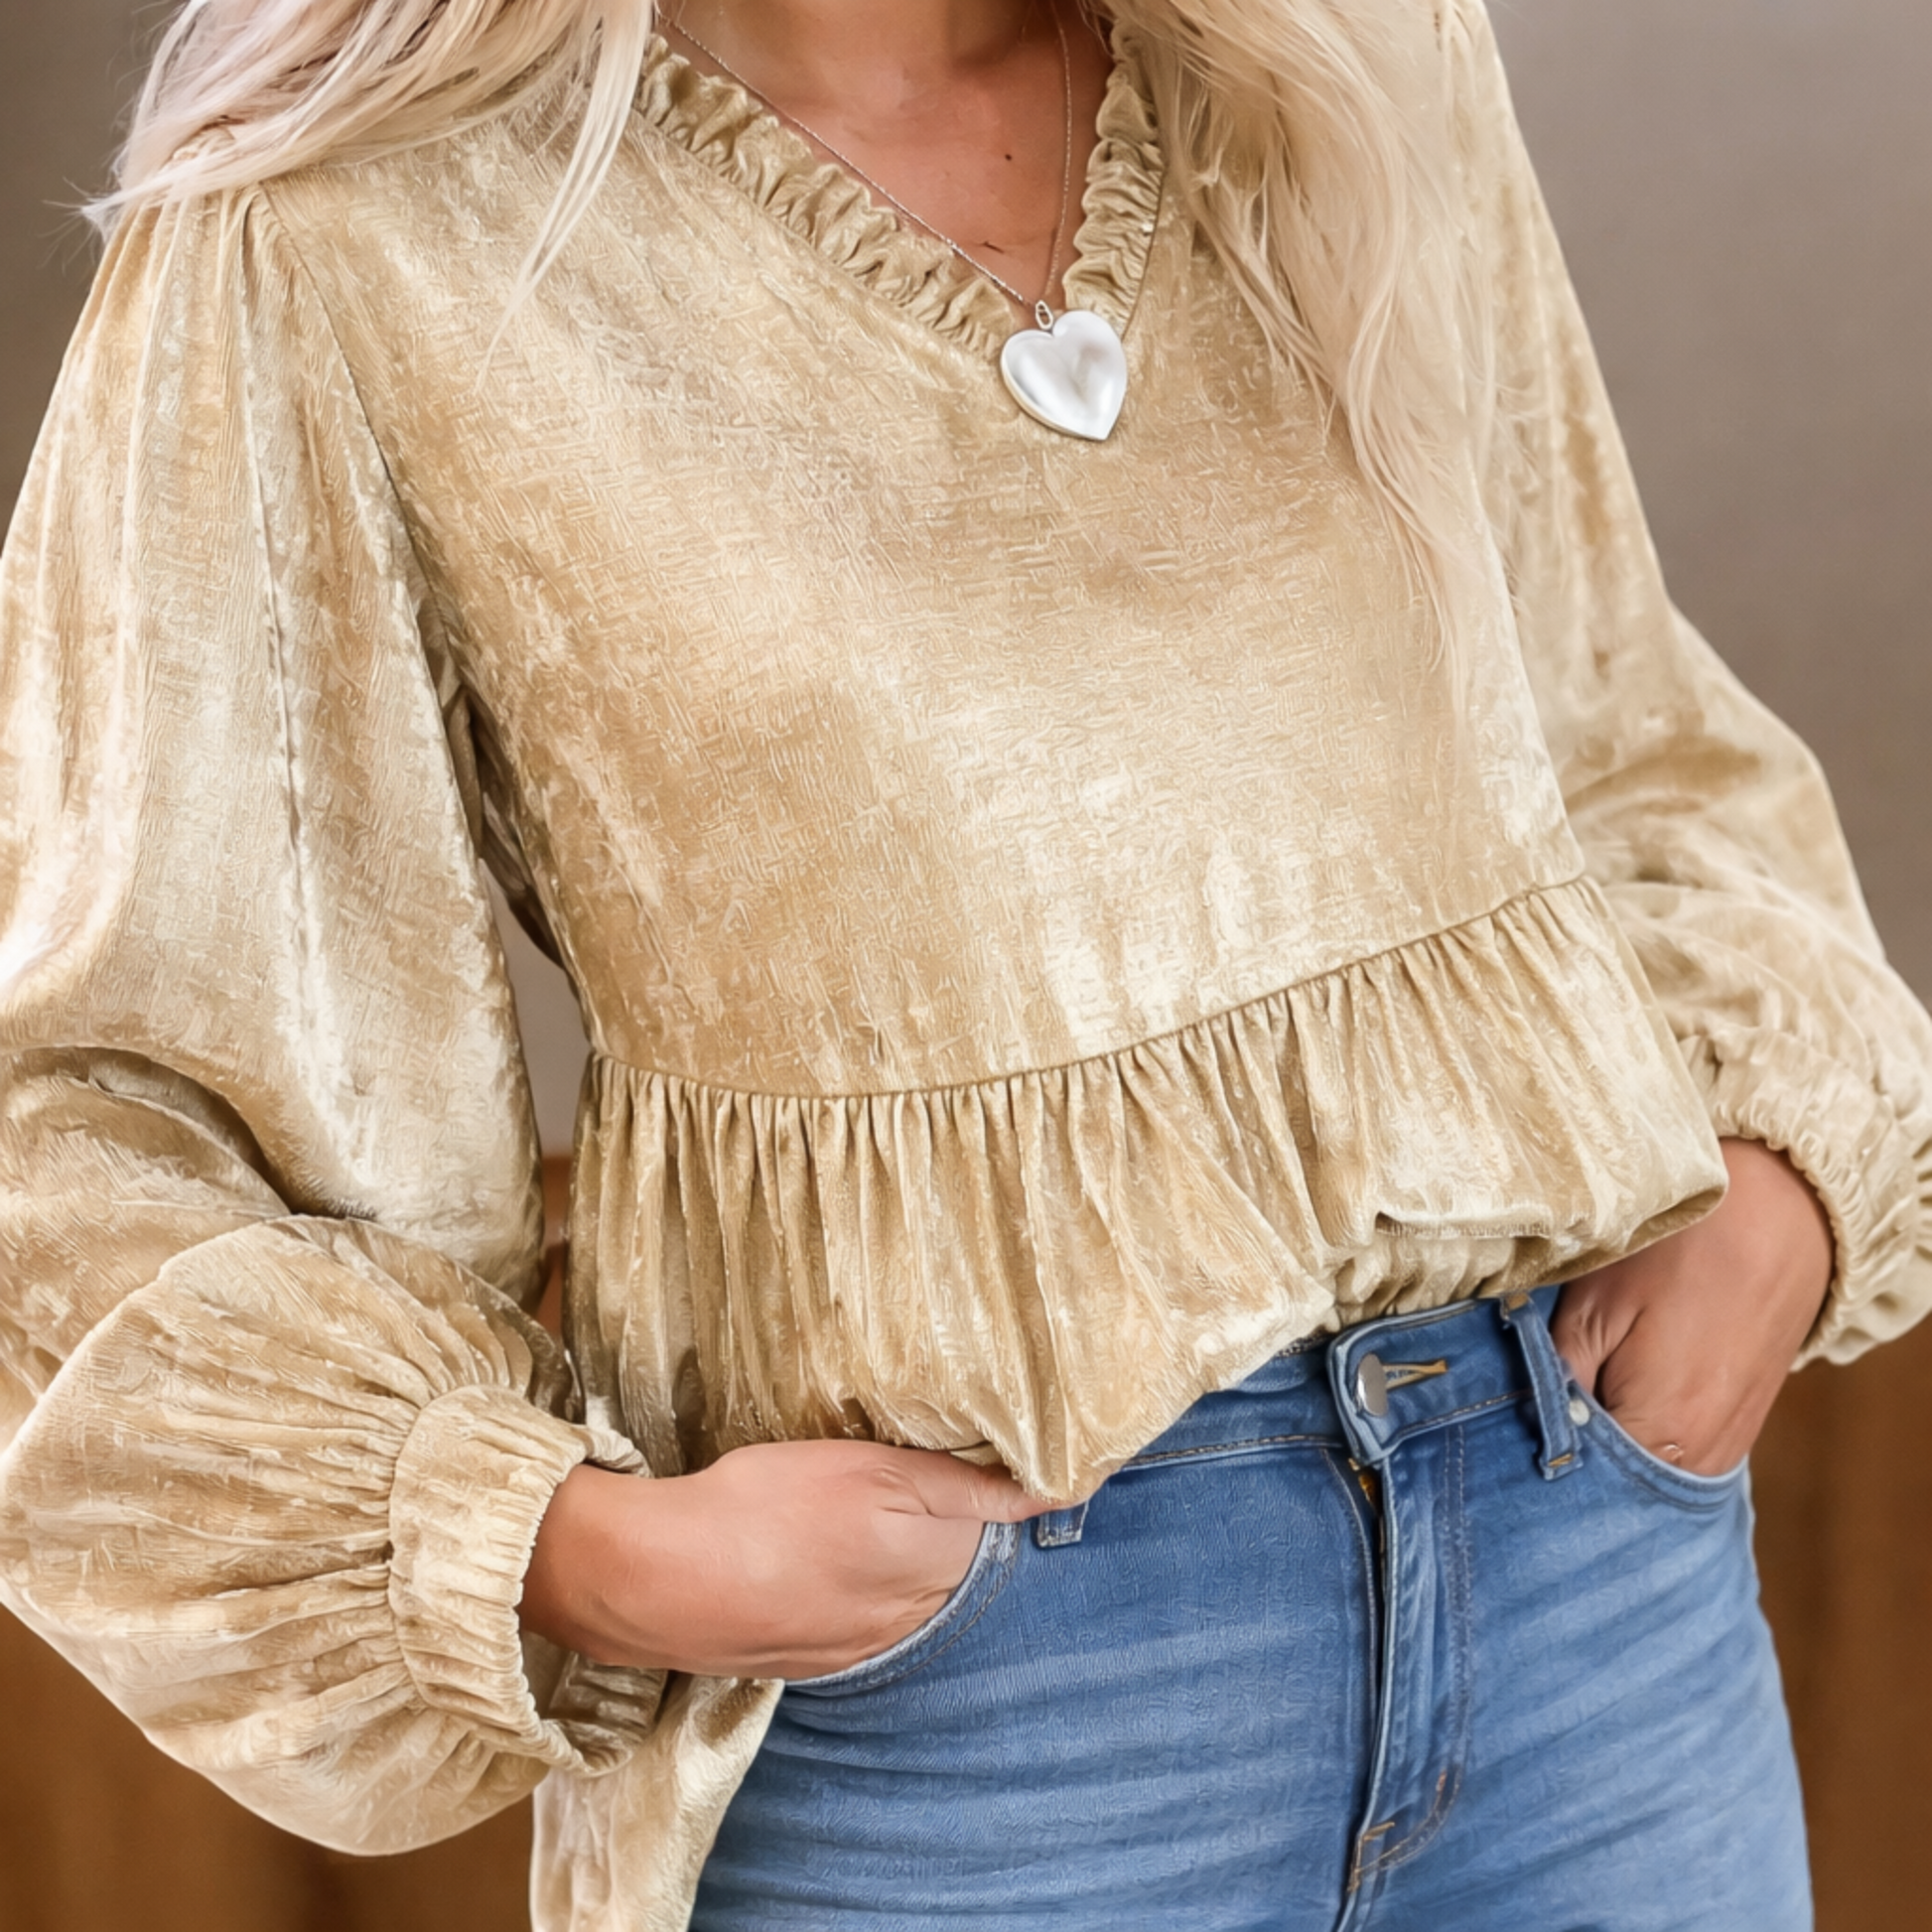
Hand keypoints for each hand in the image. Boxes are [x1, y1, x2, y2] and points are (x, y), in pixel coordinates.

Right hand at [520, 1439, 1048, 1678]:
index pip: (1001, 1517)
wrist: (660, 1582)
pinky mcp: (819, 1659)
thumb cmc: (760, 1505)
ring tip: (869, 1514)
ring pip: (917, 1593)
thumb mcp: (865, 1468)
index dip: (1003, 1481)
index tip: (1003, 1456)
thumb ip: (957, 1482)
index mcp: (929, 1557)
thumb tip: (1047, 1493)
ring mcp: (863, 1642)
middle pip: (963, 1559)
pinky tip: (832, 1559)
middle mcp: (909, 1611)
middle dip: (959, 1520)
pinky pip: (870, 1622)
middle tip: (925, 1468)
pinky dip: (866, 1590)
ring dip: (912, 1559)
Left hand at [1552, 1139, 1832, 1475]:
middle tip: (1532, 1405)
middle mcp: (1697, 1463)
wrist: (1780, 1223)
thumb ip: (1557, 1374)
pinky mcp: (1739, 1432)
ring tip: (1579, 1394)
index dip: (1537, 1447)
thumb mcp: (1595, 1307)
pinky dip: (1642, 1434)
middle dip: (1570, 1450)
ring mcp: (1725, 1451)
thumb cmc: (1679, 1255)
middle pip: (1612, 1483)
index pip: (1577, 1477)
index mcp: (1658, 1433)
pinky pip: (1676, 1454)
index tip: (1507, 1421)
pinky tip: (1621, 1395)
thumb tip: (1528, 1416)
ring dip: (1607, 1443)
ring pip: (1643, 1469)